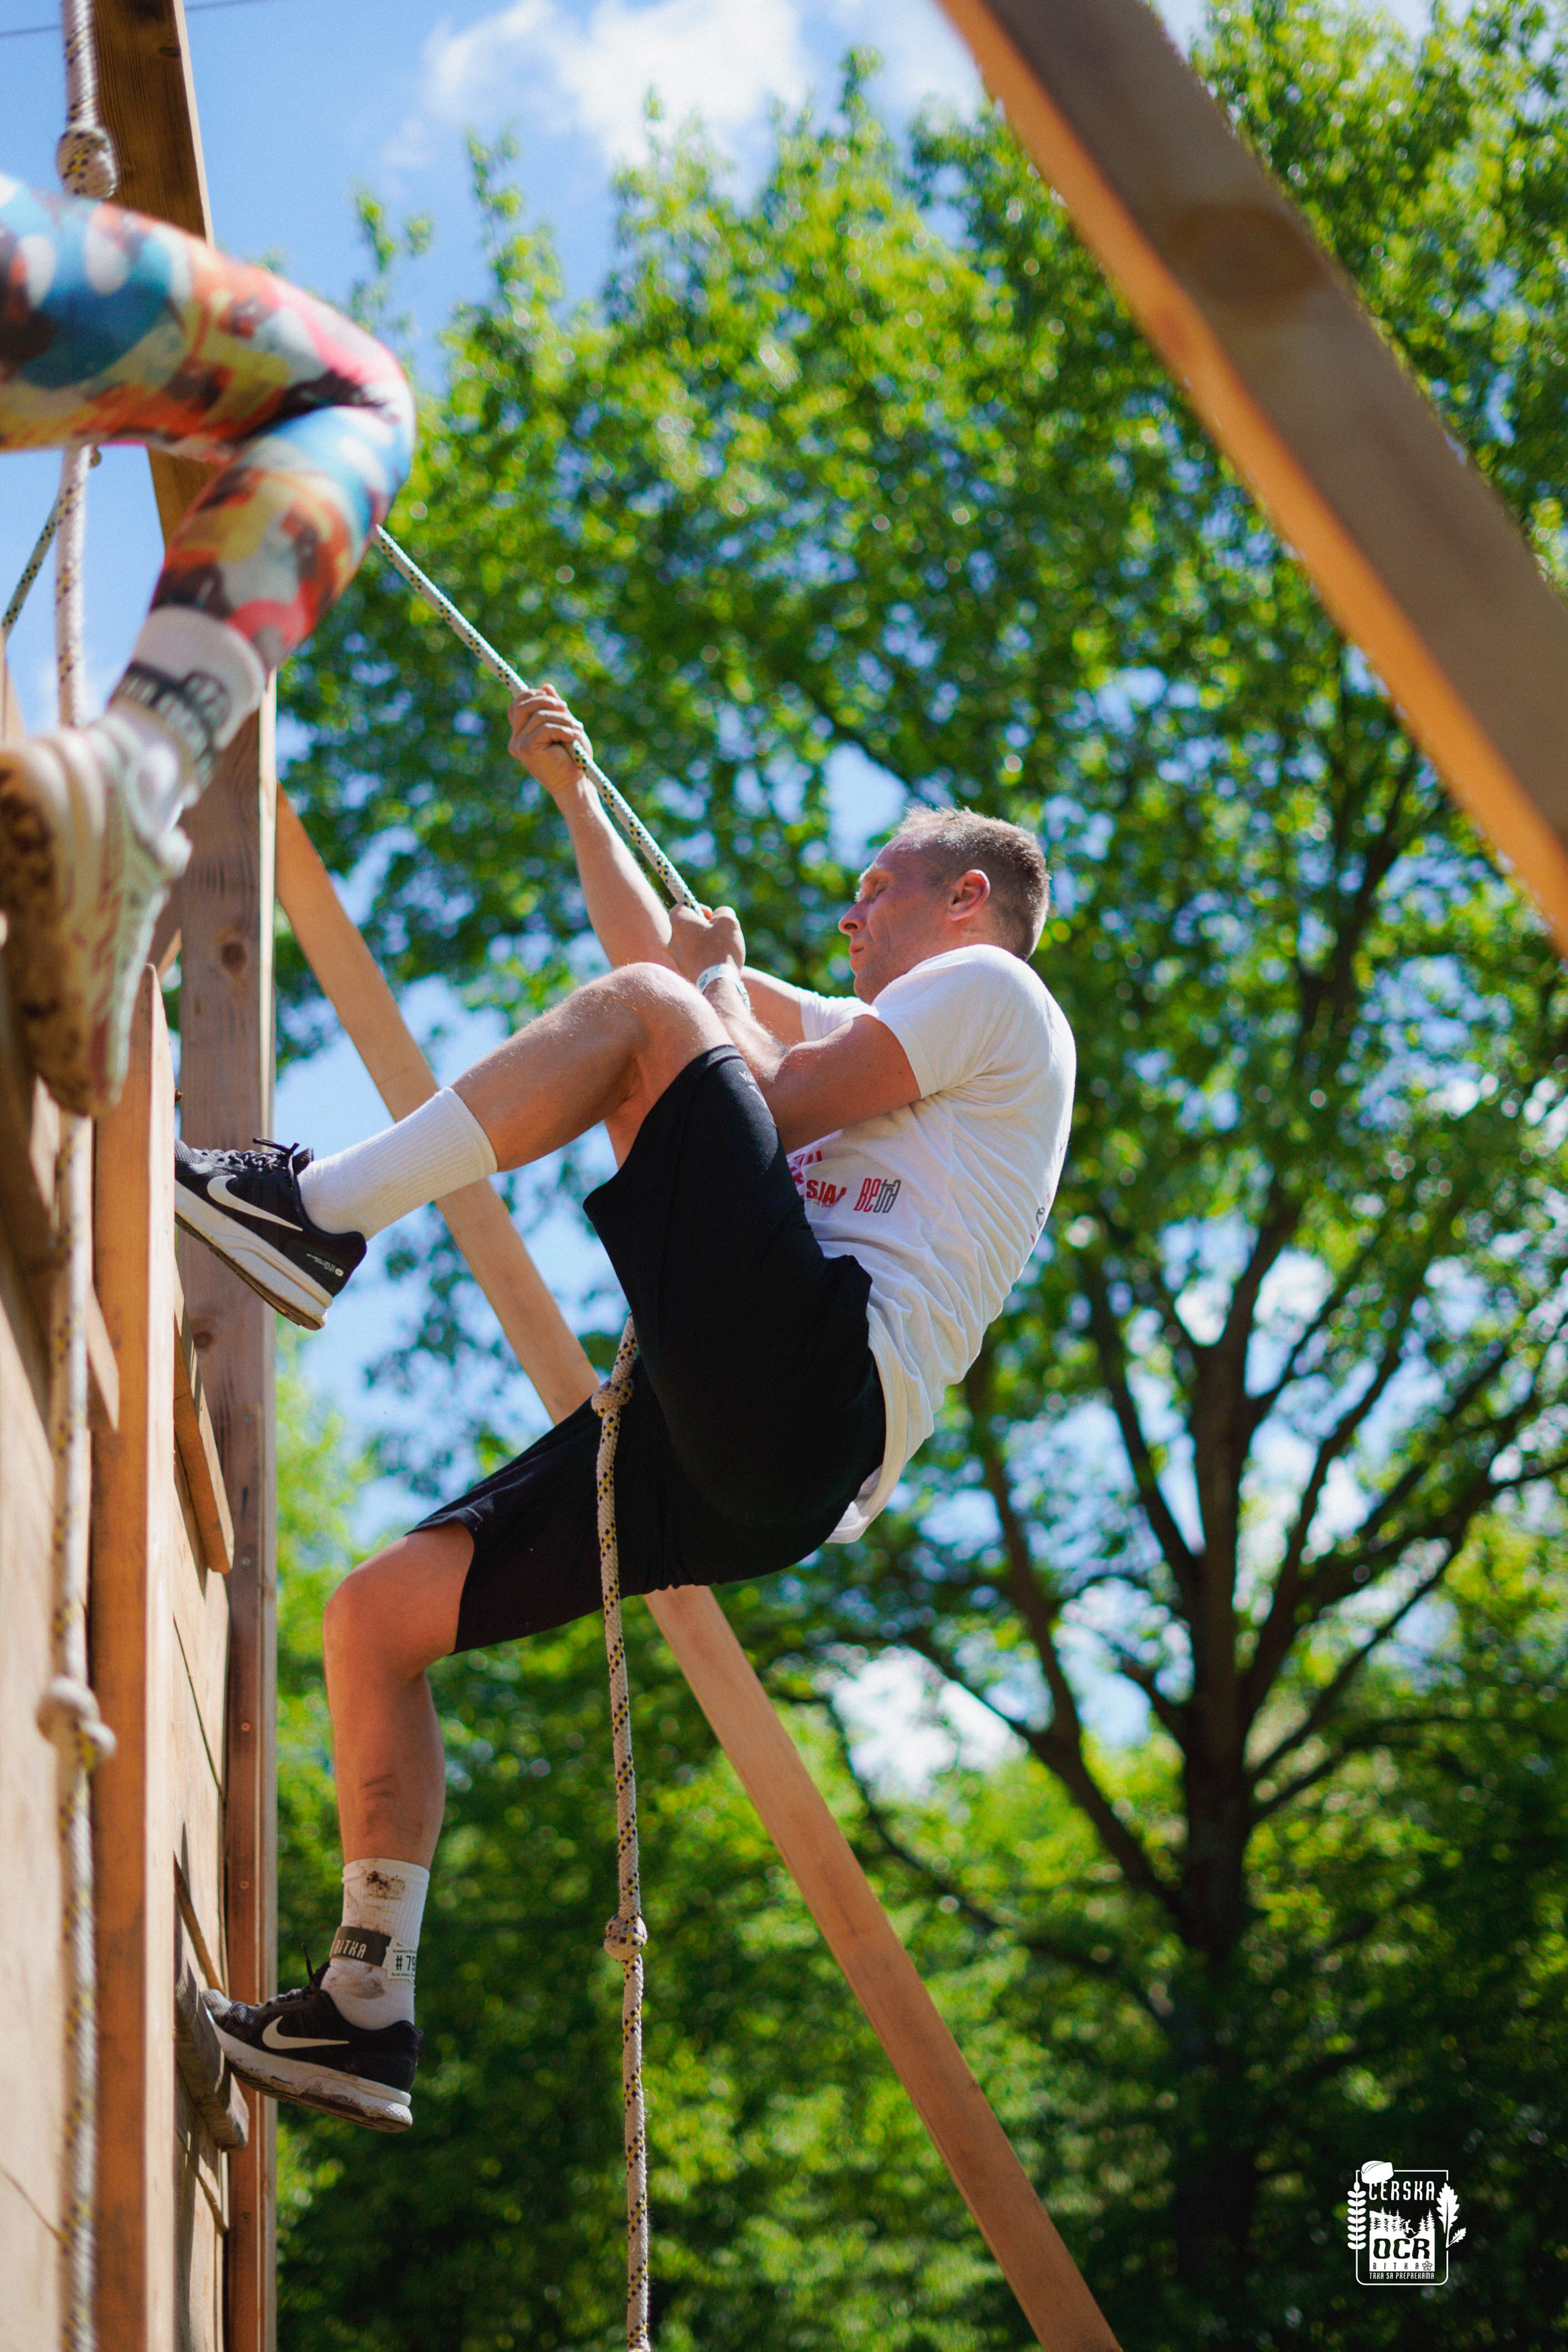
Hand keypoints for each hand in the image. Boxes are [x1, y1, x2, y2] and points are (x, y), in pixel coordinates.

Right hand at [507, 684, 592, 802]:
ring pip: (539, 715)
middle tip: (567, 709)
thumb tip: (546, 686)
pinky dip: (564, 729)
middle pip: (522, 704)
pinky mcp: (526, 749)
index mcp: (521, 735)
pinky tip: (575, 737)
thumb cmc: (573, 759)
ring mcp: (518, 745)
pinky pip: (546, 727)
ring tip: (578, 730)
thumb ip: (554, 708)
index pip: (518, 705)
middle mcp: (516, 740)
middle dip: (547, 701)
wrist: (575, 784)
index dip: (535, 696)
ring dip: (563, 719)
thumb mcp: (565, 726)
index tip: (559, 703)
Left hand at [669, 900, 744, 985]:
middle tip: (717, 933)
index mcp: (680, 923)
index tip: (710, 916)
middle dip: (701, 927)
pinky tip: (715, 963)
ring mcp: (676, 958)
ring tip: (719, 950)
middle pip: (685, 927)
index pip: (679, 907)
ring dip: (702, 943)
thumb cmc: (722, 950)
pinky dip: (701, 957)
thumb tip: (718, 916)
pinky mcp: (683, 971)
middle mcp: (672, 940)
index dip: (695, 908)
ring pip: (688, 943)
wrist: (718, 983)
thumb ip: (723, 911)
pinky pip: (691, 958)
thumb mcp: (729, 922)